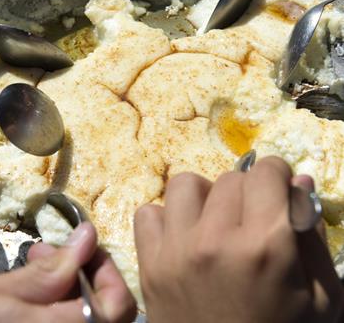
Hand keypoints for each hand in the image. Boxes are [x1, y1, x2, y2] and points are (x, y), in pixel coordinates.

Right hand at [0, 223, 135, 322]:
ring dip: (51, 284)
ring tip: (22, 264)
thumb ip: (53, 269)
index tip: (82, 244)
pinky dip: (33, 304)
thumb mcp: (2, 296)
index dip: (105, 269)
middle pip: (95, 308)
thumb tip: (88, 235)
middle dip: (73, 272)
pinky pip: (44, 319)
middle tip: (42, 251)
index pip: (118, 305)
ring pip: (67, 311)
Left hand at [135, 157, 343, 322]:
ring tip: (214, 224)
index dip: (277, 175)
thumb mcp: (323, 298)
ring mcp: (176, 251)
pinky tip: (182, 240)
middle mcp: (215, 240)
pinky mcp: (149, 265)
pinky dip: (166, 219)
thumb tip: (299, 181)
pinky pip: (148, 214)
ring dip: (204, 197)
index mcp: (265, 247)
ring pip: (185, 185)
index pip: (266, 173)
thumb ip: (312, 234)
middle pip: (229, 179)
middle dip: (247, 191)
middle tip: (250, 220)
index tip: (278, 190)